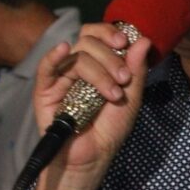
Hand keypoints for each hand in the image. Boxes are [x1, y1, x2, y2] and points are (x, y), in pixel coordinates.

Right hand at [33, 23, 150, 179]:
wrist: (92, 157)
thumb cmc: (110, 129)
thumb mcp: (131, 99)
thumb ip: (136, 70)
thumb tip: (144, 39)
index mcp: (99, 63)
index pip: (100, 35)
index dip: (111, 32)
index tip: (126, 41)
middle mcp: (79, 66)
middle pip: (89, 42)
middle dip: (110, 57)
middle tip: (123, 79)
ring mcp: (61, 77)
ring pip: (77, 56)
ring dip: (99, 71)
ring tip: (112, 95)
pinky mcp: (45, 90)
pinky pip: (46, 67)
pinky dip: (54, 55)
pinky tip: (64, 49)